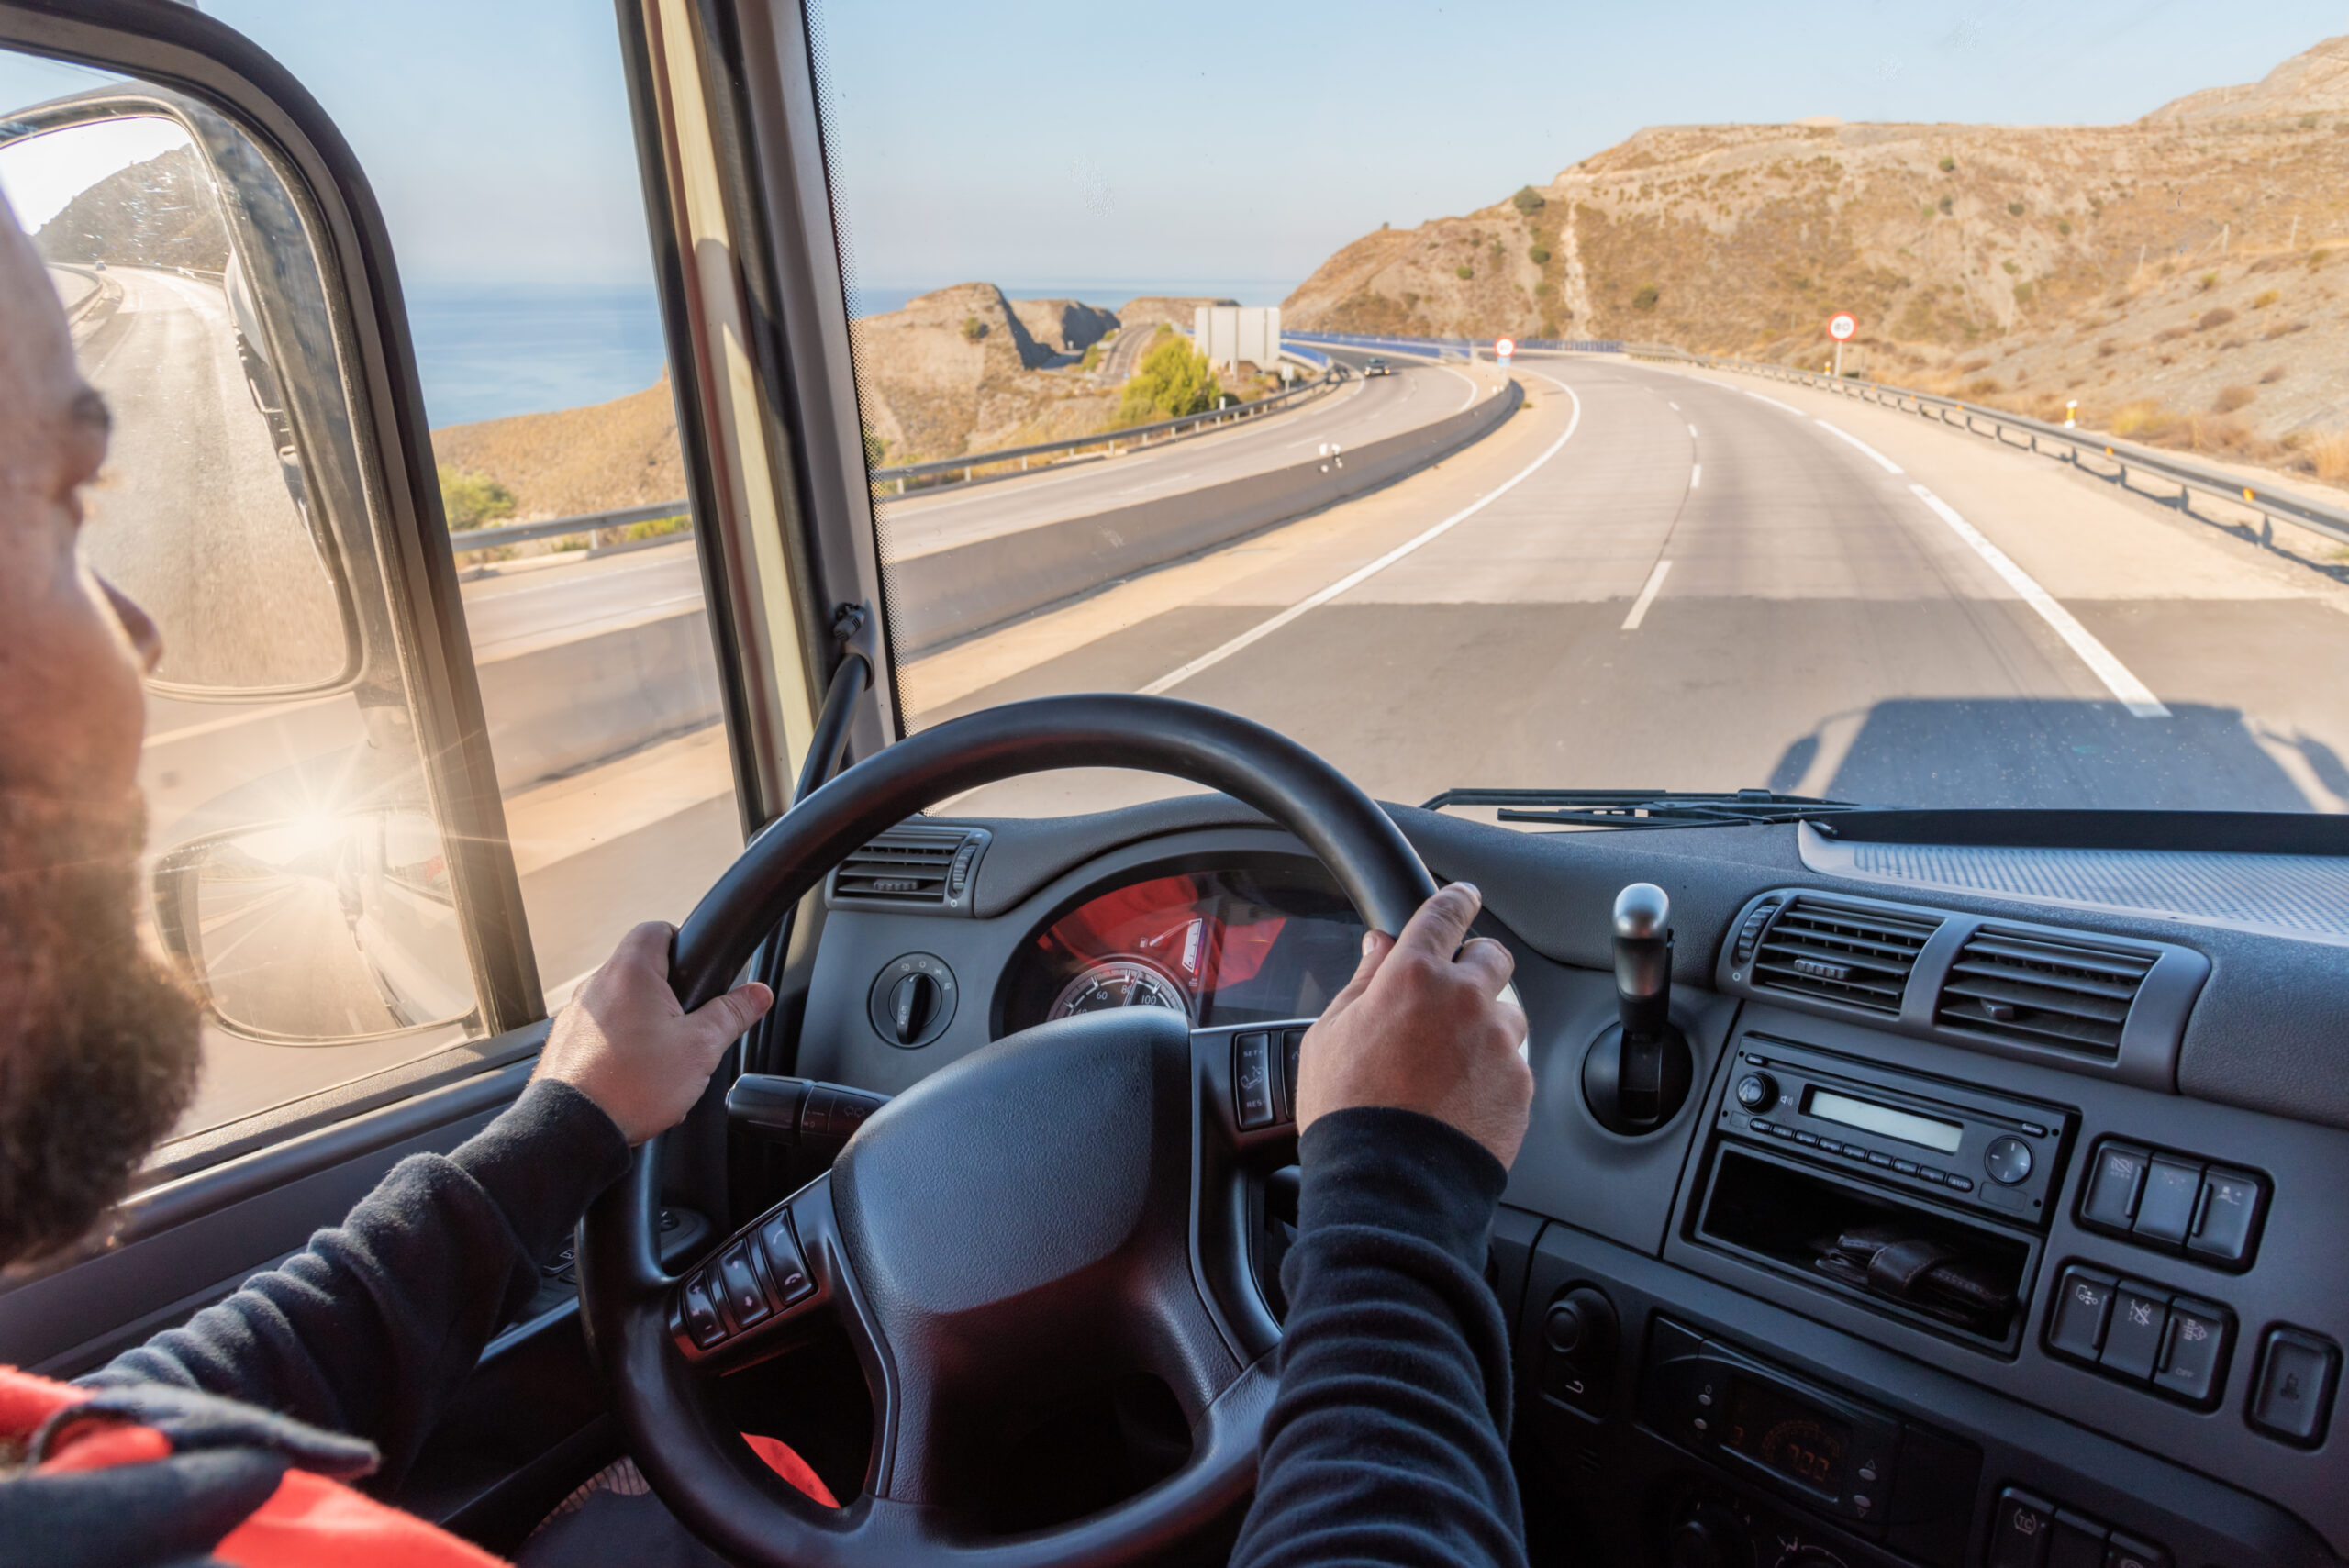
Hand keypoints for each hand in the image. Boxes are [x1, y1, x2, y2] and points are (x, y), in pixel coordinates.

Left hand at [533, 922, 773, 1145]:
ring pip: (622, 1005)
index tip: (698, 968)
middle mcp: (597, 985)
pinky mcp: (564, 1043)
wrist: (575, 1129)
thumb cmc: (631, 1084)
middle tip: (689, 1025)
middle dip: (669, 995)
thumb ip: (733, 1014)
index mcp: (631, 971)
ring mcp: (576, 1015)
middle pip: (641, 971)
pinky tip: (637, 1077)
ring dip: (645, 1024)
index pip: (657, 929)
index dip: (683, 942)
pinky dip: (621, 1048)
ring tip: (663, 1060)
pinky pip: (602, 1034)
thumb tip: (758, 994)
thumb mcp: (701, 1047)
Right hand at [1294, 883, 1532, 1167]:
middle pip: (1492, 955)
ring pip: (1506, 1013)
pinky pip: (1512, 1063)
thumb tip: (1378, 947)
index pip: (1444, 913)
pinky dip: (1492, 1072)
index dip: (1456, 899)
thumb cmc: (1349, 1112)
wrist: (1389, 1185)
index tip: (1463, 897)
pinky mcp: (1520, 1083)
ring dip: (1484, 1025)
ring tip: (1446, 1065)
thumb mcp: (1329, 1035)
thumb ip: (1362, 983)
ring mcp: (1498, 1041)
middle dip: (1475, 965)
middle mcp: (1464, 998)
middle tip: (1448, 995)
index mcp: (1412, 976)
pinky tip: (1459, 1098)